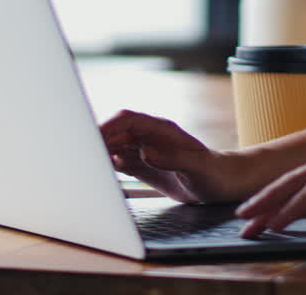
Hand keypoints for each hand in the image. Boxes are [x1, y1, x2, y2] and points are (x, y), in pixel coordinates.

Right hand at [99, 109, 241, 203]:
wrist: (224, 184)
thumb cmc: (216, 173)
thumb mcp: (198, 167)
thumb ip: (173, 158)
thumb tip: (144, 152)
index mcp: (162, 131)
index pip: (127, 120)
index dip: (108, 126)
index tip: (92, 138)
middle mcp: (150, 138)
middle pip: (115, 132)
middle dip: (97, 141)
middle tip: (81, 157)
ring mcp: (146, 152)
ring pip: (114, 147)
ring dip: (99, 154)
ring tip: (85, 167)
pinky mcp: (145, 167)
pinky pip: (120, 163)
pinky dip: (108, 167)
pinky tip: (100, 175)